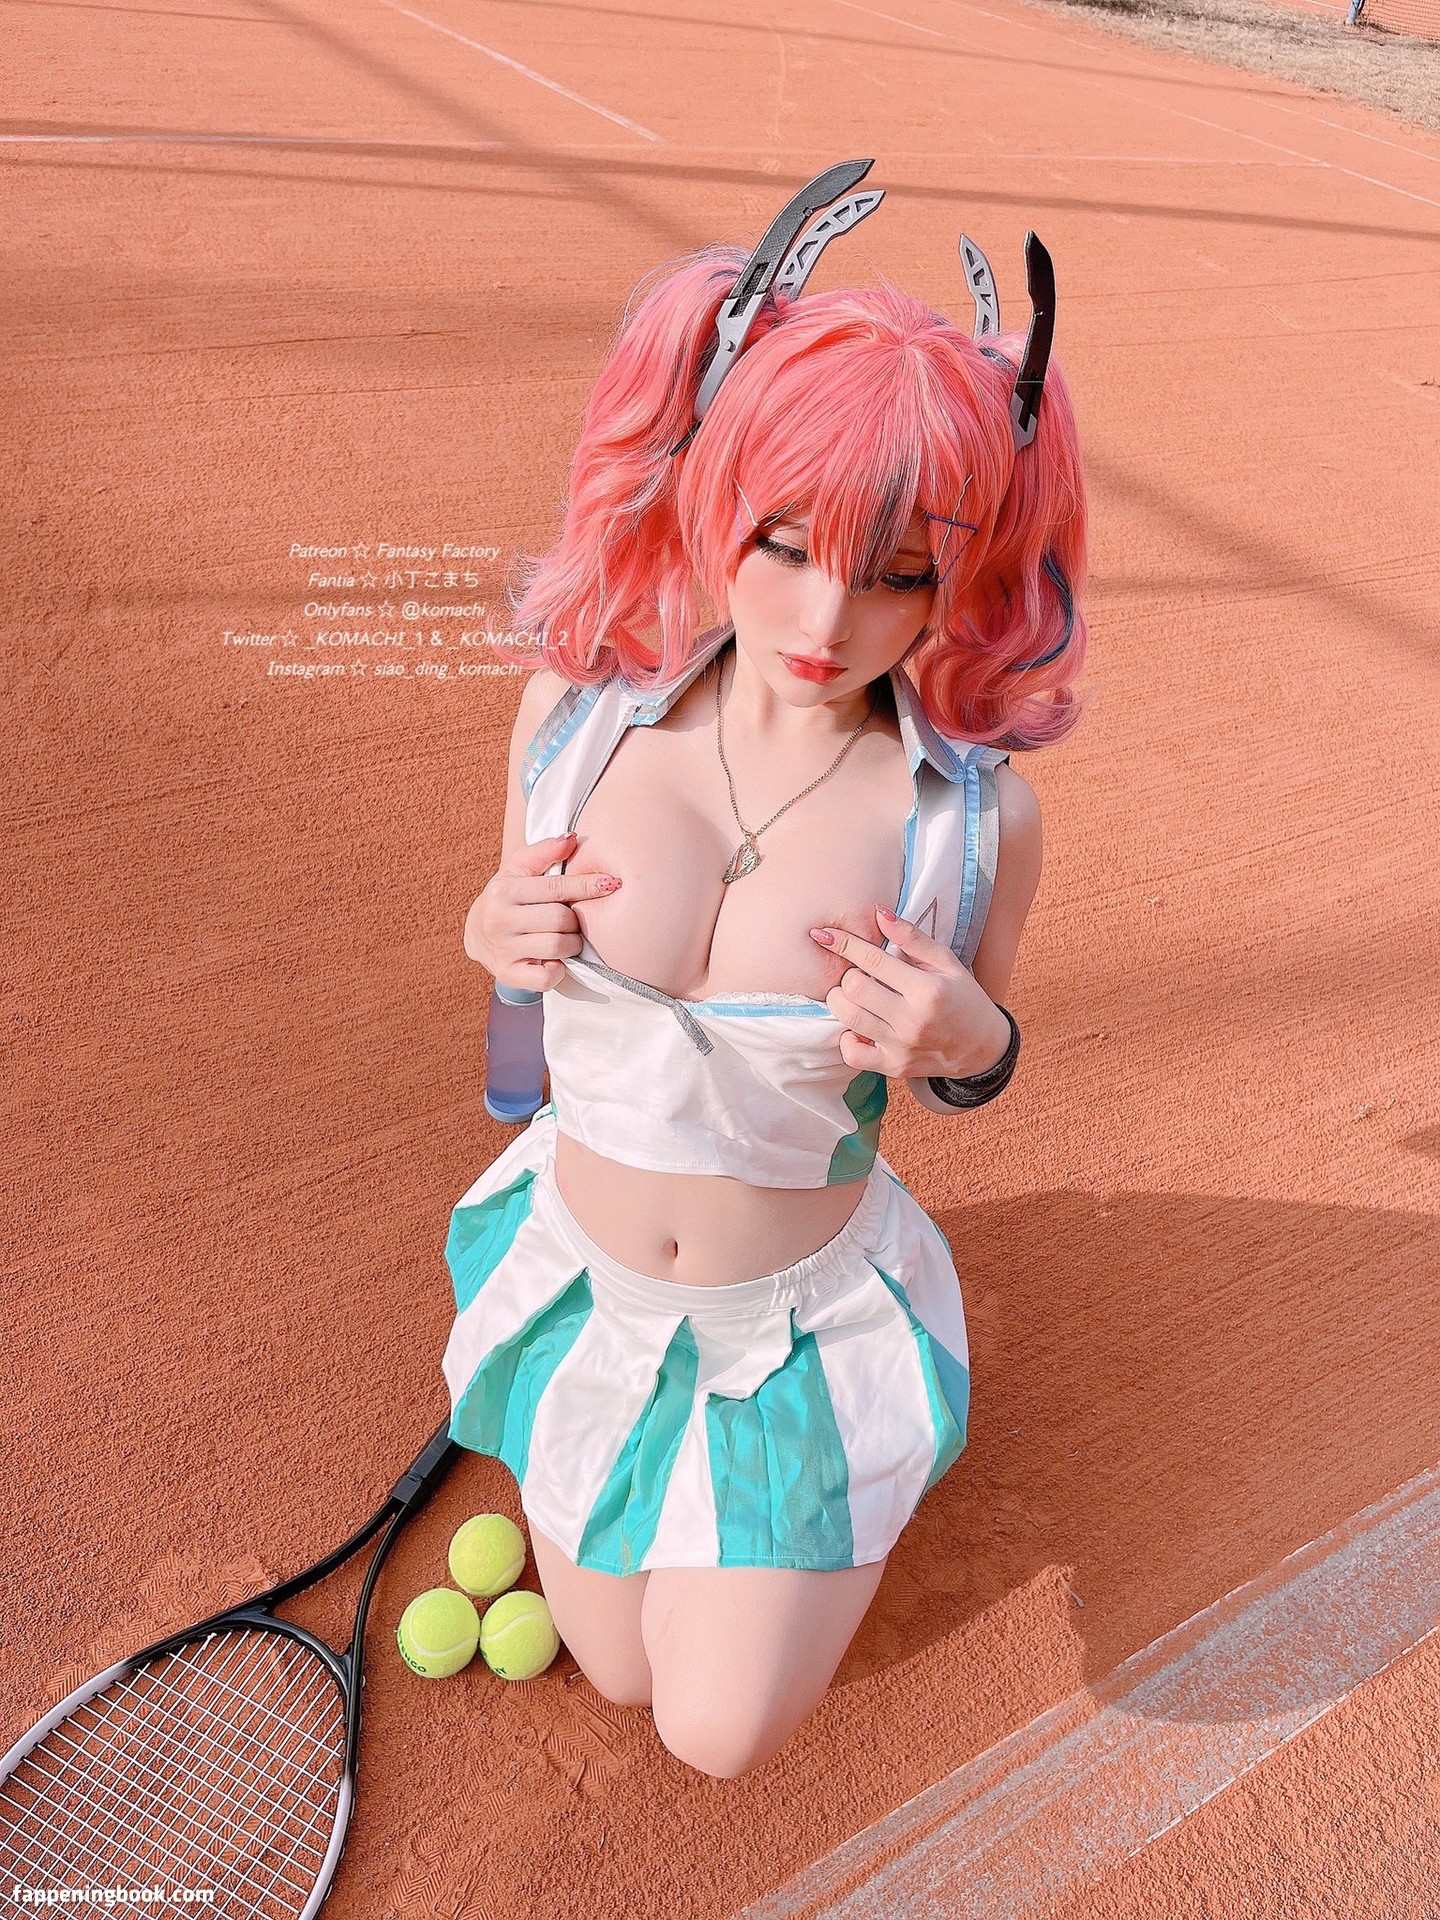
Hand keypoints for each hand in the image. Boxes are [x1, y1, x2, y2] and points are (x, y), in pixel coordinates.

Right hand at [463, 833, 620, 990]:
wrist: (476, 934)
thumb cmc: (508, 897)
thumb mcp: (519, 870)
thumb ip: (545, 852)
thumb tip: (572, 839)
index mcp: (503, 890)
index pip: (555, 887)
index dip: (587, 885)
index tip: (612, 884)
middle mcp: (499, 920)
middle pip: (561, 920)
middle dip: (575, 920)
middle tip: (572, 920)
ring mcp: (502, 950)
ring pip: (558, 947)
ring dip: (572, 944)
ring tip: (566, 939)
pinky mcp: (508, 974)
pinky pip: (546, 978)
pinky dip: (558, 971)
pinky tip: (554, 961)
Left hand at [809, 904, 1011, 1077]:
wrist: (982, 1047)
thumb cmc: (963, 998)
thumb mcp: (946, 961)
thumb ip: (911, 937)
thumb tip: (878, 912)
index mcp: (927, 989)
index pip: (873, 961)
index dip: (844, 944)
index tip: (824, 935)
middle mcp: (912, 1020)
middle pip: (853, 988)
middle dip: (847, 974)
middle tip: (857, 973)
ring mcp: (901, 1047)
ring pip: (848, 1017)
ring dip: (841, 1000)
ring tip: (854, 995)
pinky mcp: (894, 1067)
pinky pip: (852, 1054)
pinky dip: (847, 1038)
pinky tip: (859, 1026)